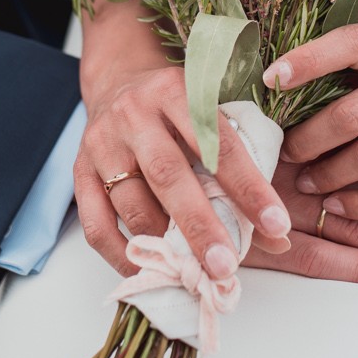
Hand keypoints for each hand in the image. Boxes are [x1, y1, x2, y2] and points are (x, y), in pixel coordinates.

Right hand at [73, 64, 294, 279]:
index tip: (276, 226)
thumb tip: (278, 238)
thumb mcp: (211, 117)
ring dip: (165, 247)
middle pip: (168, 176)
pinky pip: (96, 225)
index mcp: (176, 92)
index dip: (249, 188)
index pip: (217, 144)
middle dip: (200, 226)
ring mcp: (102, 144)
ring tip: (195, 274)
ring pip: (132, 204)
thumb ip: (244, 166)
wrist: (118, 83)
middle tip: (226, 266)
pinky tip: (152, 273)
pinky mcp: (79, 172)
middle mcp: (134, 114)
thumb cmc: (177, 108)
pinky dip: (123, 256)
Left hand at [266, 25, 357, 223]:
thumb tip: (264, 89)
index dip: (310, 58)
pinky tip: (336, 205)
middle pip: (352, 114)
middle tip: (283, 153)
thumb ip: (333, 74)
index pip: (352, 44)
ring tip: (305, 183)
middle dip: (308, 140)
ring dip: (330, 175)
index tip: (270, 78)